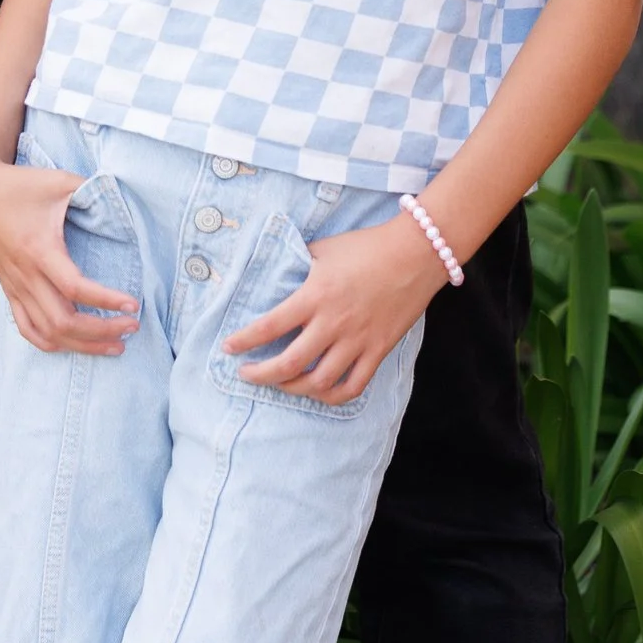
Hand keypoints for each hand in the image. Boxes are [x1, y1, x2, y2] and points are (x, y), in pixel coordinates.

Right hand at [0, 144, 138, 357]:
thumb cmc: (19, 185)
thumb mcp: (59, 181)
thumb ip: (92, 191)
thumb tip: (121, 202)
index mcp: (40, 249)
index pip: (75, 288)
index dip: (107, 300)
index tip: (134, 303)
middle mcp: (26, 275)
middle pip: (64, 322)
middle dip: (102, 331)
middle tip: (131, 326)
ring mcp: (16, 287)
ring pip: (48, 334)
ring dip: (83, 345)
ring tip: (114, 344)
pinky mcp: (9, 291)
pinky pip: (28, 330)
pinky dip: (53, 343)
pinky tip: (75, 343)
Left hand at [223, 213, 439, 404]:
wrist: (414, 254)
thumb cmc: (365, 246)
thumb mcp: (323, 249)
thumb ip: (299, 266)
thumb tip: (277, 275)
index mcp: (315, 295)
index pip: (270, 326)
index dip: (244, 341)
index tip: (228, 348)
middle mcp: (333, 323)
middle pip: (290, 363)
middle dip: (261, 374)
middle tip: (245, 374)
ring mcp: (358, 341)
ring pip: (319, 382)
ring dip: (292, 388)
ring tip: (278, 383)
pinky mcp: (378, 351)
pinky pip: (353, 386)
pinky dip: (332, 396)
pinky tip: (317, 392)